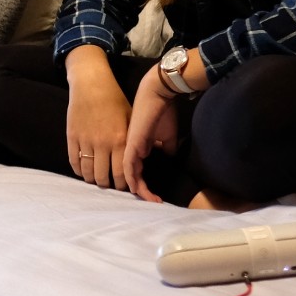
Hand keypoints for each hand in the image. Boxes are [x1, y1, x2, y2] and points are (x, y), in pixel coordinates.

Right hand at [63, 52, 132, 189]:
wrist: (91, 84)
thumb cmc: (114, 100)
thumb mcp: (130, 119)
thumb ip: (133, 140)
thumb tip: (141, 157)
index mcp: (120, 140)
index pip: (121, 173)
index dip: (122, 184)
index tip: (124, 186)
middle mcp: (103, 144)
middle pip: (103, 177)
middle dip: (107, 185)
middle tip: (109, 184)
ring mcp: (85, 141)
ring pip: (87, 172)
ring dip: (92, 179)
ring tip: (96, 179)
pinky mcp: (72, 137)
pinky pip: (74, 161)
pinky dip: (78, 170)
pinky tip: (83, 171)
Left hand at [123, 68, 182, 203]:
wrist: (158, 94)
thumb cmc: (162, 112)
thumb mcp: (166, 135)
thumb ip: (164, 148)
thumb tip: (167, 157)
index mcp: (136, 147)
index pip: (136, 170)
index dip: (144, 184)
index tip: (156, 196)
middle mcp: (129, 149)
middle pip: (130, 175)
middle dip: (142, 191)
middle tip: (153, 201)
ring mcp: (128, 147)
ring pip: (128, 175)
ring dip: (139, 189)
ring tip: (151, 200)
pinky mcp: (130, 145)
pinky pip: (129, 167)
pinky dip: (133, 180)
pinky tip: (140, 191)